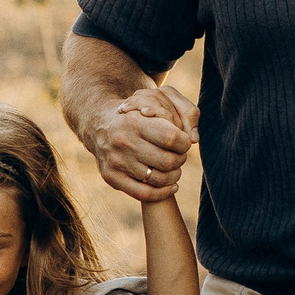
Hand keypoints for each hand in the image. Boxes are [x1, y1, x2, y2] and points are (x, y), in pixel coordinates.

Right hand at [84, 84, 198, 202]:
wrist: (100, 125)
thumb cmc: (137, 113)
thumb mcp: (157, 101)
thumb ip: (183, 112)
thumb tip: (195, 140)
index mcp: (134, 121)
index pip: (171, 138)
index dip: (184, 143)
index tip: (184, 142)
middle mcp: (123, 142)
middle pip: (167, 161)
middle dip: (180, 160)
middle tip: (178, 155)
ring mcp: (116, 162)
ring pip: (159, 179)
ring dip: (174, 176)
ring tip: (173, 168)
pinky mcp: (112, 178)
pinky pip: (144, 194)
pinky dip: (163, 193)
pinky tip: (171, 185)